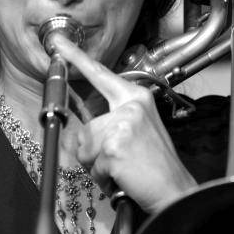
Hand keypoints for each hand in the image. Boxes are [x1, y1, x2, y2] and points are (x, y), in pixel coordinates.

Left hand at [53, 34, 195, 214]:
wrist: (175, 191)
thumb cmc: (156, 166)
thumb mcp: (139, 131)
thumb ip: (113, 121)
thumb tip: (83, 129)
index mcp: (137, 98)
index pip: (101, 74)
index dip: (77, 57)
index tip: (58, 42)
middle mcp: (130, 106)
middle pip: (86, 128)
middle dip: (95, 151)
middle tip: (121, 161)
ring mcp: (122, 125)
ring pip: (85, 147)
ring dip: (99, 165)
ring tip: (124, 169)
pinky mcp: (114, 147)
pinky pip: (92, 165)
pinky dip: (104, 178)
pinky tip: (124, 177)